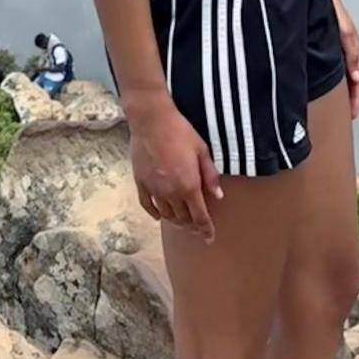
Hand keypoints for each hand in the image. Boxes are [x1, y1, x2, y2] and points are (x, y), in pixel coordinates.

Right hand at [126, 93, 221, 240]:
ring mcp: (154, 189)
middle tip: (198, 225)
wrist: (151, 120)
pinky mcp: (140, 183)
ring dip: (176, 220)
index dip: (206, 229)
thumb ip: (210, 176)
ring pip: (166, 215)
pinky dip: (155, 213)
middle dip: (192, 225)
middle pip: (183, 219)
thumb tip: (218, 196)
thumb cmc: (180, 132)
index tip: (209, 238)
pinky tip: (160, 214)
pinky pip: (148, 205)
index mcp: (189, 186)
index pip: (199, 216)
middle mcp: (171, 193)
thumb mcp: (202, 151)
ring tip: (182, 219)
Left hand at [331, 0, 358, 119]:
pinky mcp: (324, 42)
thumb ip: (351, 52)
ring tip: (336, 106)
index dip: (356, 97)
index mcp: (351, 47)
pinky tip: (323, 84)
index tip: (352, 114)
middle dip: (350, 97)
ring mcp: (334, 45)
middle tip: (346, 115)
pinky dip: (333, 77)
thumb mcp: (343, 30)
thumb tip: (357, 77)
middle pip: (352, 78)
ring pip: (342, 71)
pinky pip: (333, 64)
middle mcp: (344, 47)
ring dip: (342, 88)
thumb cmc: (329, 3)